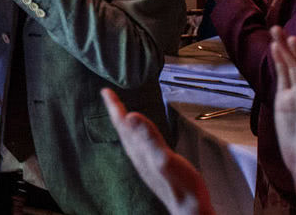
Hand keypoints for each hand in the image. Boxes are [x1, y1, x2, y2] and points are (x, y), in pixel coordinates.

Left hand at [101, 89, 214, 214]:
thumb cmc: (181, 186)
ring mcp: (146, 162)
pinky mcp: (155, 167)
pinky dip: (137, 134)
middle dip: (116, 111)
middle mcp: (139, 156)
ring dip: (125, 123)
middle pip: (123, 129)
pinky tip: (141, 137)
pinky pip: (140, 144)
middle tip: (109, 96)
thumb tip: (130, 116)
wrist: (190, 209)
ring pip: (130, 137)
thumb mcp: (165, 158)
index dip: (114, 106)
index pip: (122, 124)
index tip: (106, 91)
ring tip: (121, 112)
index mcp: (139, 151)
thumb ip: (148, 138)